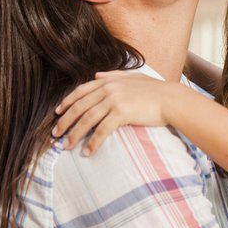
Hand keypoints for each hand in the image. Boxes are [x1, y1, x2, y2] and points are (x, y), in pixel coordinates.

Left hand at [52, 72, 178, 153]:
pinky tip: (87, 152)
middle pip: (80, 106)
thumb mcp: (133, 77)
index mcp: (109, 80)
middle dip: (65, 121)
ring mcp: (114, 100)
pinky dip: (93, 142)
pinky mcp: (121, 113)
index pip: (81, 91)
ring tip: (67, 146)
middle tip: (56, 134)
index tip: (57, 113)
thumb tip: (98, 75)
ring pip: (87, 119)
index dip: (67, 102)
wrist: (171, 99)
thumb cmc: (155, 90)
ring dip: (74, 134)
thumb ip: (114, 75)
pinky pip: (102, 130)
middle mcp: (108, 88)